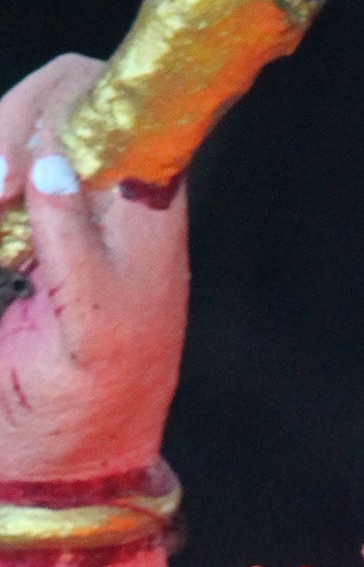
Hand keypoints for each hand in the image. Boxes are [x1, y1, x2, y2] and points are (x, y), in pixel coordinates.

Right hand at [0, 56, 188, 489]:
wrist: (61, 465)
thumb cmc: (88, 408)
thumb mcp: (96, 334)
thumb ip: (76, 250)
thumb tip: (52, 167)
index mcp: (146, 214)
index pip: (120, 105)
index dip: (64, 105)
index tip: (14, 170)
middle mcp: (106, 198)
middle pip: (58, 100)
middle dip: (10, 126)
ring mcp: (57, 209)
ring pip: (20, 132)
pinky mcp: (20, 230)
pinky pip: (4, 176)